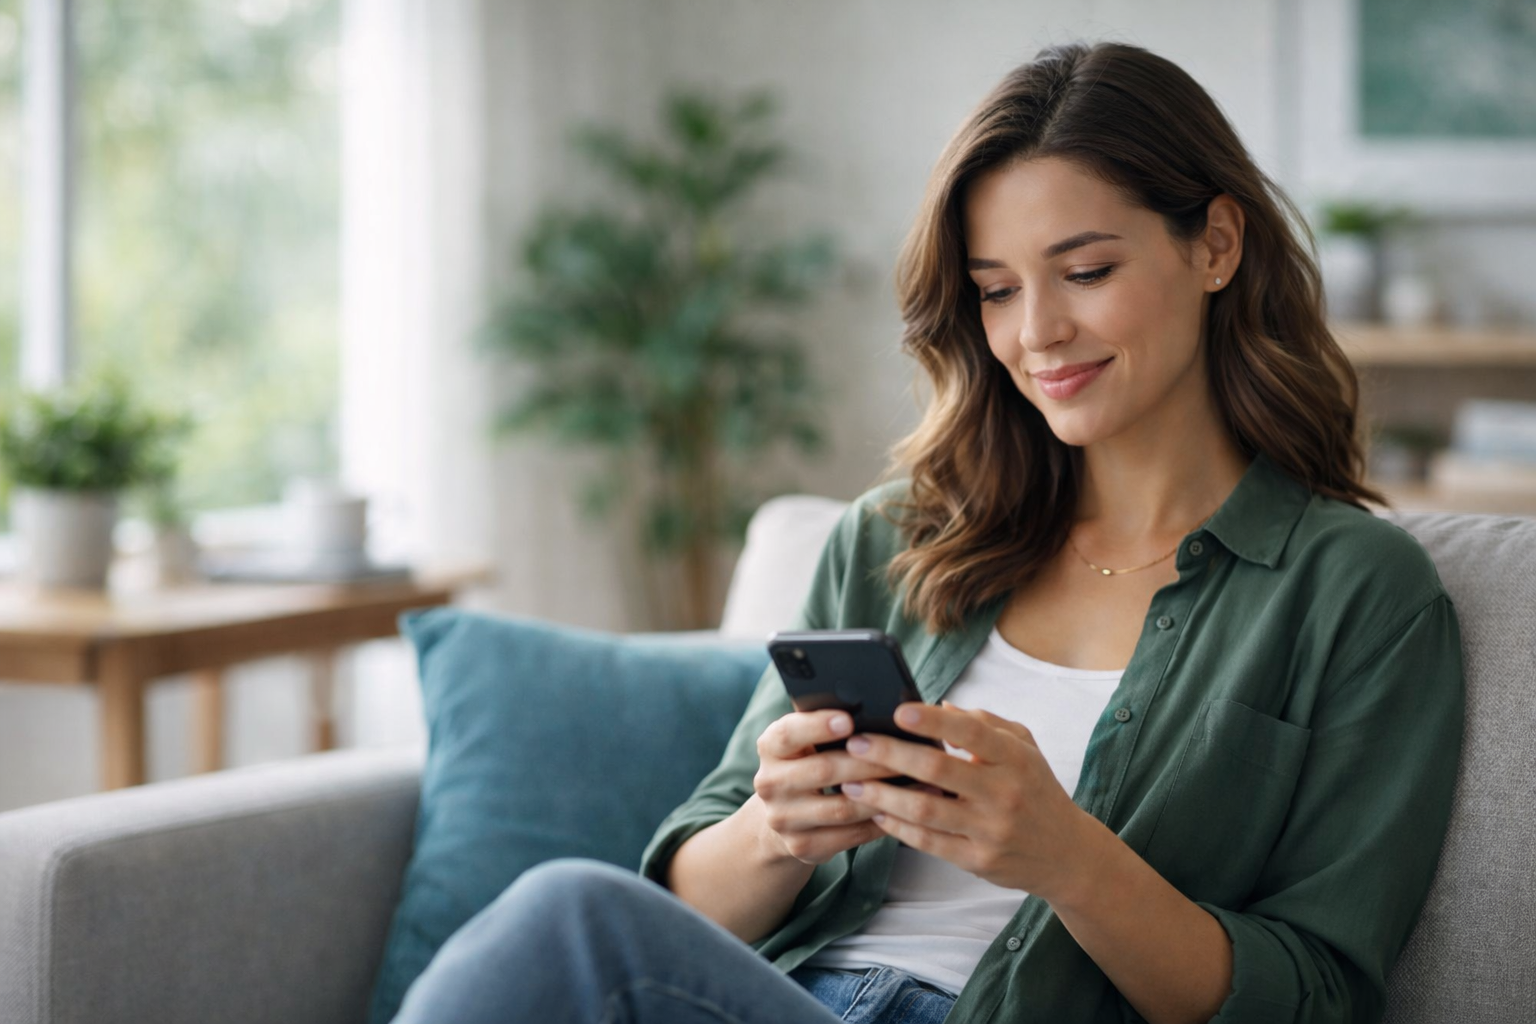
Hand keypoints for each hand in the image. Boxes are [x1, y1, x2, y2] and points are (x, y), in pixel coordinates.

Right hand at [752, 709, 909, 865]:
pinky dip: (880, 823)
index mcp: (770, 747)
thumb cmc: (807, 763)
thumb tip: (876, 710)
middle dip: (869, 761)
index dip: (818, 726)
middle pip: (824, 770)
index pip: (789, 733)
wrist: (784, 815)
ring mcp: (783, 818)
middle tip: (905, 753)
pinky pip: (850, 836)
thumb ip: (827, 725)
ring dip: (882, 796)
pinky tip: (904, 811)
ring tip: (917, 783)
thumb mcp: (805, 741)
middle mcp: (769, 783)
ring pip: (841, 808)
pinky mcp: (802, 846)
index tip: (849, 720)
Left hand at [838, 701, 1094, 898]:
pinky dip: (898, 827)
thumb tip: (940, 707)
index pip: (970, 733)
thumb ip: (985, 724)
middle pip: (938, 770)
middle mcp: (1004, 793)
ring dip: (883, 796)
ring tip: (852, 782)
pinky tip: (876, 813)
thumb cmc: (1037, 791)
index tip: (897, 711)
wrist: (1068, 855)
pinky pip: (929, 842)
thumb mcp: (1025, 749)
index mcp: (1015, 759)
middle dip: (891, 754)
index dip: (931, 722)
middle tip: (855, 744)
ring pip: (926, 810)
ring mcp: (991, 830)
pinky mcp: (979, 861)